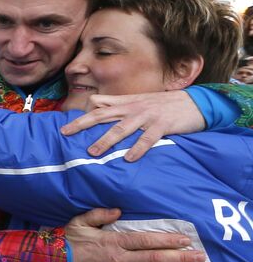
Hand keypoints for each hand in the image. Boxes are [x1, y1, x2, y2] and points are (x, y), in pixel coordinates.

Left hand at [60, 91, 204, 161]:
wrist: (196, 103)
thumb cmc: (164, 105)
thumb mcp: (139, 102)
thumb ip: (118, 105)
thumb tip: (95, 106)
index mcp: (127, 103)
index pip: (99, 106)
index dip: (83, 115)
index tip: (65, 126)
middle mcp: (133, 108)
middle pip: (103, 115)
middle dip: (83, 124)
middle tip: (65, 133)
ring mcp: (147, 116)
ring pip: (122, 128)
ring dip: (106, 140)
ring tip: (92, 153)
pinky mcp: (163, 125)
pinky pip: (148, 138)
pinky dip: (138, 148)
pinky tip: (129, 159)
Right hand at [66, 208, 202, 261]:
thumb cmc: (67, 241)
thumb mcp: (80, 222)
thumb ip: (100, 214)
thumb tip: (119, 210)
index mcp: (114, 241)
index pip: (147, 240)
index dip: (168, 240)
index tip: (185, 239)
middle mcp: (119, 259)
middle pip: (155, 258)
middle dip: (180, 257)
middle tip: (199, 256)